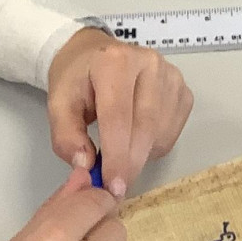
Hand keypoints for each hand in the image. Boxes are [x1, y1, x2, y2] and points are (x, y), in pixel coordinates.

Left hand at [46, 26, 194, 197]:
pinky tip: (136, 138)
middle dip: (130, 163)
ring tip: (119, 151)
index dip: (116, 155)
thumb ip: (66, 135)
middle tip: (116, 186)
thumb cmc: (77, 79)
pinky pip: (172, 133)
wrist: (95, 54)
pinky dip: (154, 146)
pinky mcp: (183, 91)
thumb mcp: (58, 103)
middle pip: (145, 126)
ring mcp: (172, 76)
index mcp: (115, 61)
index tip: (111, 186)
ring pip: (161, 133)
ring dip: (141, 155)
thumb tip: (86, 165)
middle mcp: (150, 63)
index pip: (119, 116)